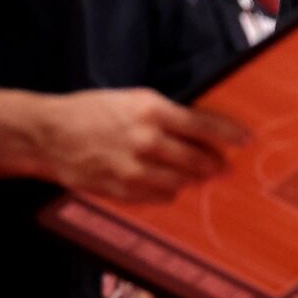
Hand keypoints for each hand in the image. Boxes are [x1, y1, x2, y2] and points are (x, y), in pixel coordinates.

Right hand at [0, 88, 241, 201]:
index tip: (247, 140)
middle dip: (216, 164)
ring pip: (181, 182)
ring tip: (195, 176)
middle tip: (225, 167)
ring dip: (192, 180)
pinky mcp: (122, 189)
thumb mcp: (133, 100)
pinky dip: (167, 192)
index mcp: (152, 111)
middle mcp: (147, 140)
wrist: (49, 134)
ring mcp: (134, 168)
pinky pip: (158, 197)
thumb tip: (201, 131)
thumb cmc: (92, 111)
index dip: (230, 134)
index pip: (204, 125)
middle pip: (198, 159)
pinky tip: (166, 185)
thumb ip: (168, 116)